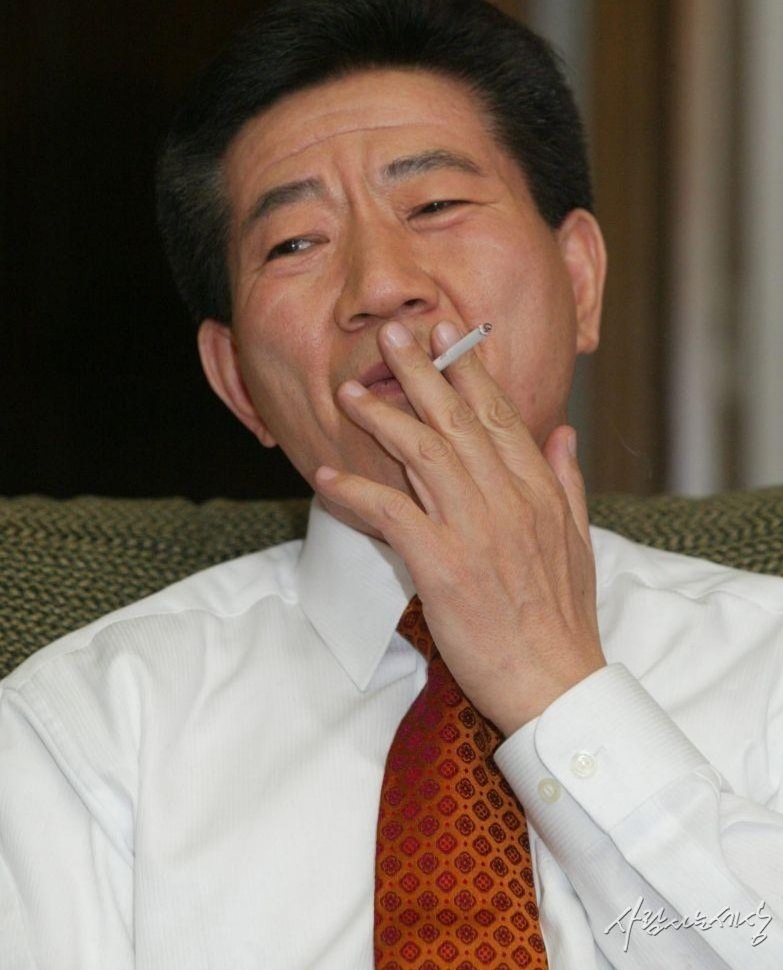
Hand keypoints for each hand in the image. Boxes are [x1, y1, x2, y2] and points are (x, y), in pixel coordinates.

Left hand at [315, 319, 605, 734]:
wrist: (556, 683)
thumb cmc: (563, 618)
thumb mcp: (578, 541)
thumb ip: (566, 480)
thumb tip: (563, 432)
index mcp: (538, 490)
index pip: (499, 414)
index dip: (469, 368)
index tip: (447, 332)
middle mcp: (508, 499)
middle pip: (457, 420)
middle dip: (422, 371)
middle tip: (390, 335)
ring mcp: (476, 530)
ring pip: (424, 454)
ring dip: (383, 419)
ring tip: (349, 393)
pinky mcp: (444, 566)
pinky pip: (392, 515)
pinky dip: (357, 493)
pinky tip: (327, 478)